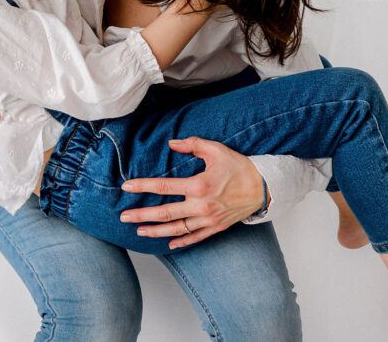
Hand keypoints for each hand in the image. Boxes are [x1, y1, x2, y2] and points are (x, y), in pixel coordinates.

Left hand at [119, 137, 266, 248]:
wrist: (264, 187)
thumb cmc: (239, 167)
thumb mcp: (216, 149)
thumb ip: (192, 144)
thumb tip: (171, 143)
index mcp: (199, 185)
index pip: (163, 187)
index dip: (142, 186)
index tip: (126, 187)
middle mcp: (201, 206)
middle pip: (164, 214)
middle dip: (141, 215)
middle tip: (123, 216)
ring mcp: (208, 219)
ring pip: (176, 229)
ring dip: (155, 231)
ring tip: (139, 231)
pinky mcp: (216, 227)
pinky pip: (195, 237)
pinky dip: (181, 241)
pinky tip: (168, 243)